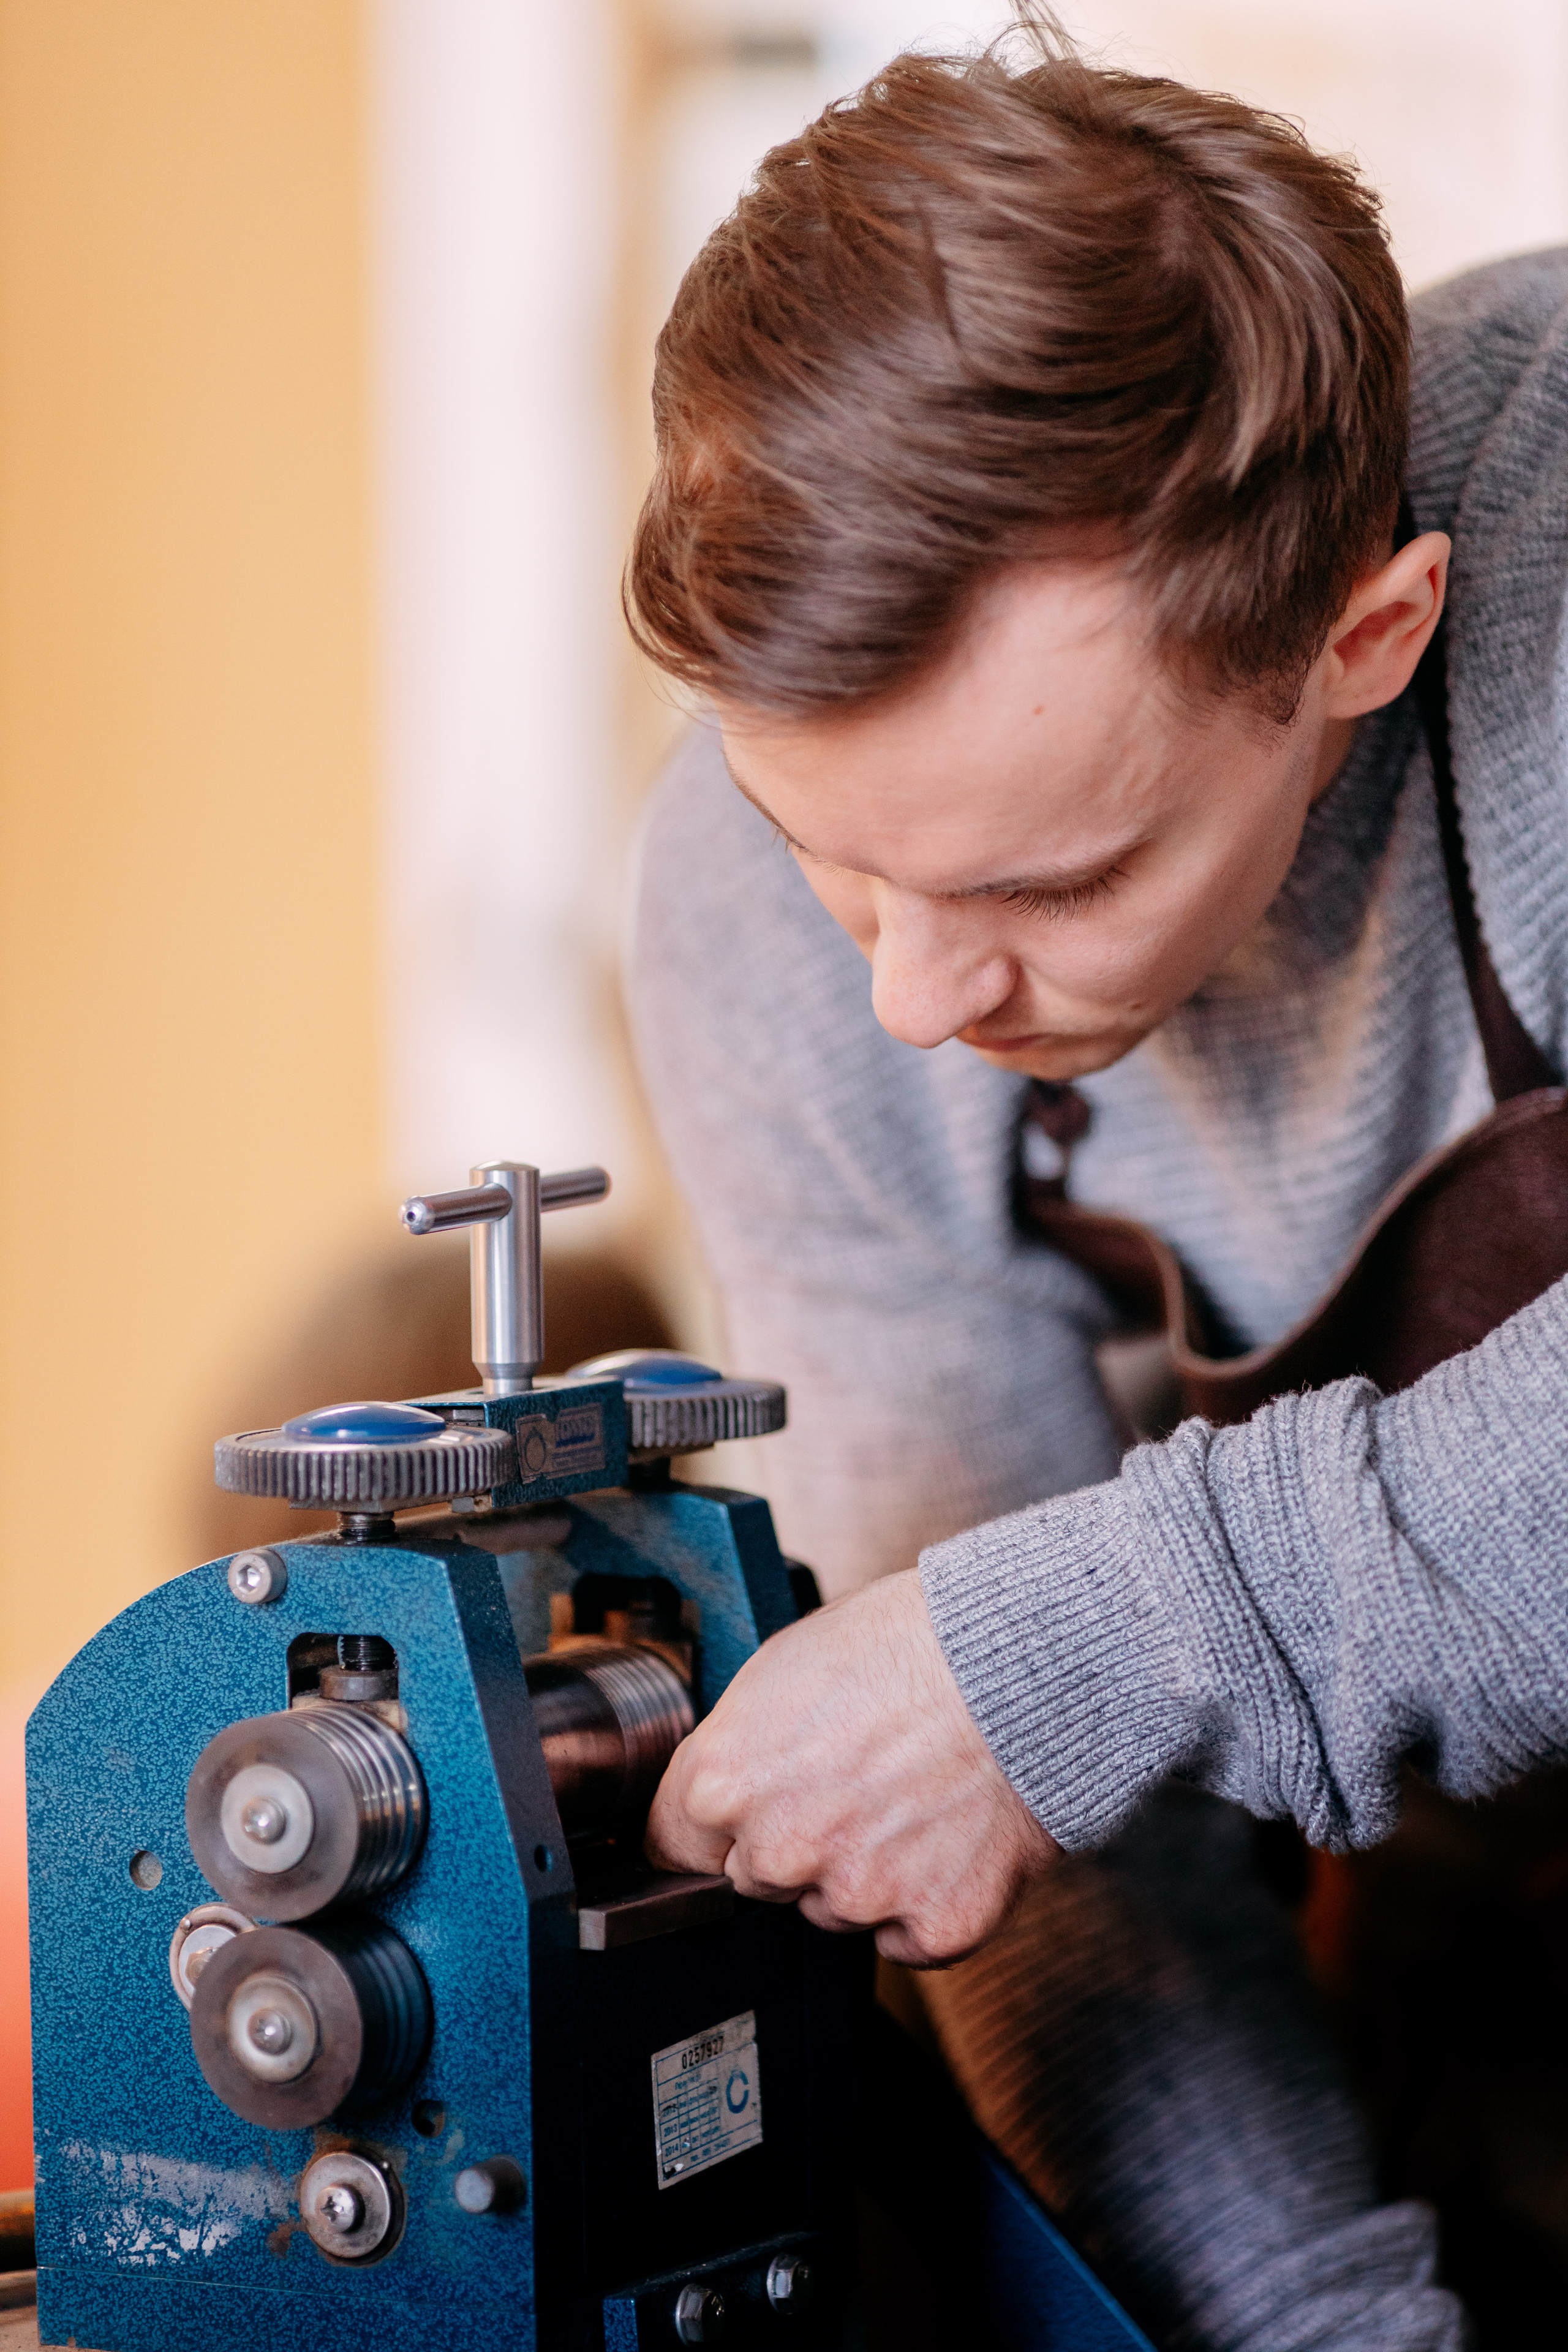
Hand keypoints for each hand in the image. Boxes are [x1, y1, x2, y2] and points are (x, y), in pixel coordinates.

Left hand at [645, 1568, 1059, 1964]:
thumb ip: (738, 1746)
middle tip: (850, 1781)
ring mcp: (859, 1895)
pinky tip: (945, 1836)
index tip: (740, 1814)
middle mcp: (782, 1851)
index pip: (672, 1844)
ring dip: (861, 1871)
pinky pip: (907, 1938)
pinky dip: (926, 1900)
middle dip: (791, 1842)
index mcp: (725, 1784)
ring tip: (909, 1793)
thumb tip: (725, 1785)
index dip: (713, 1824)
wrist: (1019, 1663)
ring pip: (835, 1909)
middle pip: (757, 1878)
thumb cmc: (908, 1645)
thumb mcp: (782, 1668)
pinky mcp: (934, 1925)